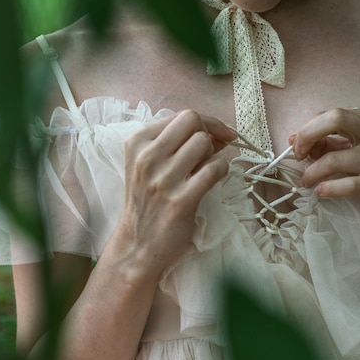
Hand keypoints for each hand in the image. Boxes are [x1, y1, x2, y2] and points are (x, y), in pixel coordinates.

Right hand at [114, 110, 235, 270]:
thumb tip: (217, 133)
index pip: (182, 115)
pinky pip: (214, 169)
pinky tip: (214, 180)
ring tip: (206, 170)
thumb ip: (177, 144)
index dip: (208, 122)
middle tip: (211, 152)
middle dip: (210, 134)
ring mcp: (162, 179)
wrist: (138, 244)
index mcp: (138, 142)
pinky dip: (222, 170)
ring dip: (213, 154)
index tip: (221, 134)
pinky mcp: (180, 201)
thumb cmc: (148, 201)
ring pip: (204, 143)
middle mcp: (147, 157)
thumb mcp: (150, 164)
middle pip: (193, 122)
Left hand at [290, 108, 359, 225]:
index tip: (297, 145)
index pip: (331, 114)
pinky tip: (321, 191)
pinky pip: (352, 184)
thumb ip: (336, 143)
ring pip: (336, 159)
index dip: (308, 128)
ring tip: (305, 182)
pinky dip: (331, 188)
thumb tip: (298, 141)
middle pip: (335, 119)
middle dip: (308, 134)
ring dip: (313, 172)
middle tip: (297, 155)